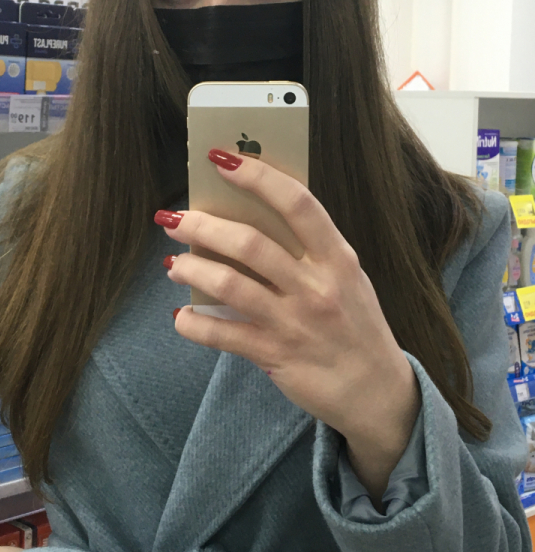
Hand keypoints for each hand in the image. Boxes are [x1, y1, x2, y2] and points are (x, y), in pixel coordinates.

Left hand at [156, 149, 420, 500]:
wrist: (377, 391)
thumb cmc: (357, 326)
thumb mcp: (348, 279)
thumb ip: (311, 251)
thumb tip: (252, 219)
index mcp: (338, 259)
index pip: (298, 204)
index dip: (258, 177)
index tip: (222, 160)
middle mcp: (317, 287)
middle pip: (250, 243)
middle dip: (203, 226)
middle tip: (176, 220)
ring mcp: (295, 323)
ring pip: (229, 284)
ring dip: (191, 268)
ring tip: (174, 264)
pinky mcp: (276, 356)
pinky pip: (222, 335)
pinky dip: (193, 323)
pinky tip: (182, 316)